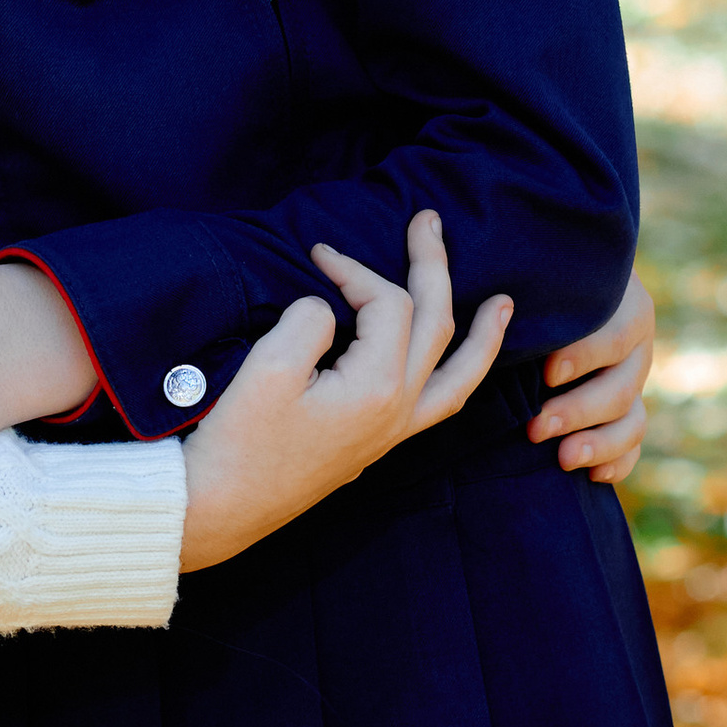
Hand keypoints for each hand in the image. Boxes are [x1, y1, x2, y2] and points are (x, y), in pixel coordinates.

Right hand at [178, 216, 511, 569]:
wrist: (223, 505)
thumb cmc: (240, 439)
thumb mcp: (269, 367)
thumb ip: (309, 320)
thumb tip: (329, 309)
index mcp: (376, 387)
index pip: (387, 303)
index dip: (355, 268)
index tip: (318, 253)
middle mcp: (398, 410)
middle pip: (436, 325)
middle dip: (434, 267)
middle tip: (429, 221)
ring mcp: (393, 431)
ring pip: (459, 375)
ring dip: (483, 335)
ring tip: (503, 305)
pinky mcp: (378, 443)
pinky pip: (440, 403)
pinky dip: (460, 374)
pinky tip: (457, 362)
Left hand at [527, 265, 654, 484]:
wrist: (557, 292)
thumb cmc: (539, 279)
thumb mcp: (542, 277)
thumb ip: (533, 288)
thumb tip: (497, 299)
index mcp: (623, 306)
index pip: (616, 335)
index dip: (585, 357)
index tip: (547, 374)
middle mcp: (635, 347)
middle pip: (623, 386)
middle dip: (580, 411)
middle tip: (537, 427)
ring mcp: (633, 382)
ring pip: (633, 420)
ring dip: (600, 443)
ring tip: (563, 458)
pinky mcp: (627, 412)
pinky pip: (634, 445)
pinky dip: (618, 462)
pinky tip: (592, 475)